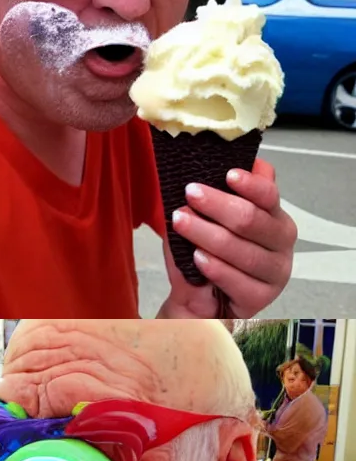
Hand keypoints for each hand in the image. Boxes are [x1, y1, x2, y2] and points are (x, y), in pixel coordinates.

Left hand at [156, 159, 296, 316]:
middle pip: (253, 220)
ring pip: (243, 252)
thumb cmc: (205, 250)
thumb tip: (239, 162)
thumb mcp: (208, 217)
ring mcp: (275, 272)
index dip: (250, 184)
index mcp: (273, 216)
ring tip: (181, 222)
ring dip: (207, 234)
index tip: (227, 174)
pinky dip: (216, 268)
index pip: (269, 195)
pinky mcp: (262, 297)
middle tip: (190, 193)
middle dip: (217, 204)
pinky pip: (239, 282)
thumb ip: (223, 190)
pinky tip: (197, 258)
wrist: (198, 297)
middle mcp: (280, 242)